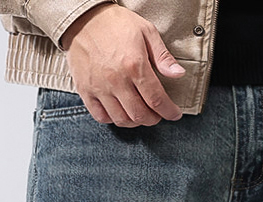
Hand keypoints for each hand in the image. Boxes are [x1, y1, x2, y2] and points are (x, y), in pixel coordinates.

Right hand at [61, 3, 185, 126]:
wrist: (83, 18)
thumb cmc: (116, 24)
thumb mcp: (146, 31)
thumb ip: (163, 56)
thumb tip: (178, 74)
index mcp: (134, 65)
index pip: (156, 99)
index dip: (169, 111)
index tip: (174, 114)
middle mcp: (117, 80)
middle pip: (140, 114)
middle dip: (153, 119)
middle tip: (157, 114)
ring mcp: (99, 87)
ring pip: (122, 120)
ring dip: (135, 122)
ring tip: (140, 114)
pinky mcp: (85, 90)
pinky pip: (101, 117)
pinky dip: (113, 120)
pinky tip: (120, 112)